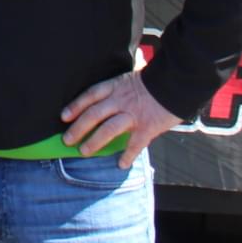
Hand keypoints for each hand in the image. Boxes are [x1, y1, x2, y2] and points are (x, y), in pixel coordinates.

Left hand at [61, 71, 181, 165]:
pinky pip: (135, 144)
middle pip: (94, 114)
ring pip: (109, 129)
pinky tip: (121, 164)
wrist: (177, 82)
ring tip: (84, 152)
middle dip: (78, 128)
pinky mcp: (148, 127)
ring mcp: (134, 114)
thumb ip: (119, 88)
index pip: (90, 95)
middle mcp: (121, 100)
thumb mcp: (131, 78)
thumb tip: (107, 96)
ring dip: (95, 141)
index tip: (63, 116)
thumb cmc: (154, 80)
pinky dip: (128, 155)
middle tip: (67, 140)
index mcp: (116, 86)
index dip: (75, 106)